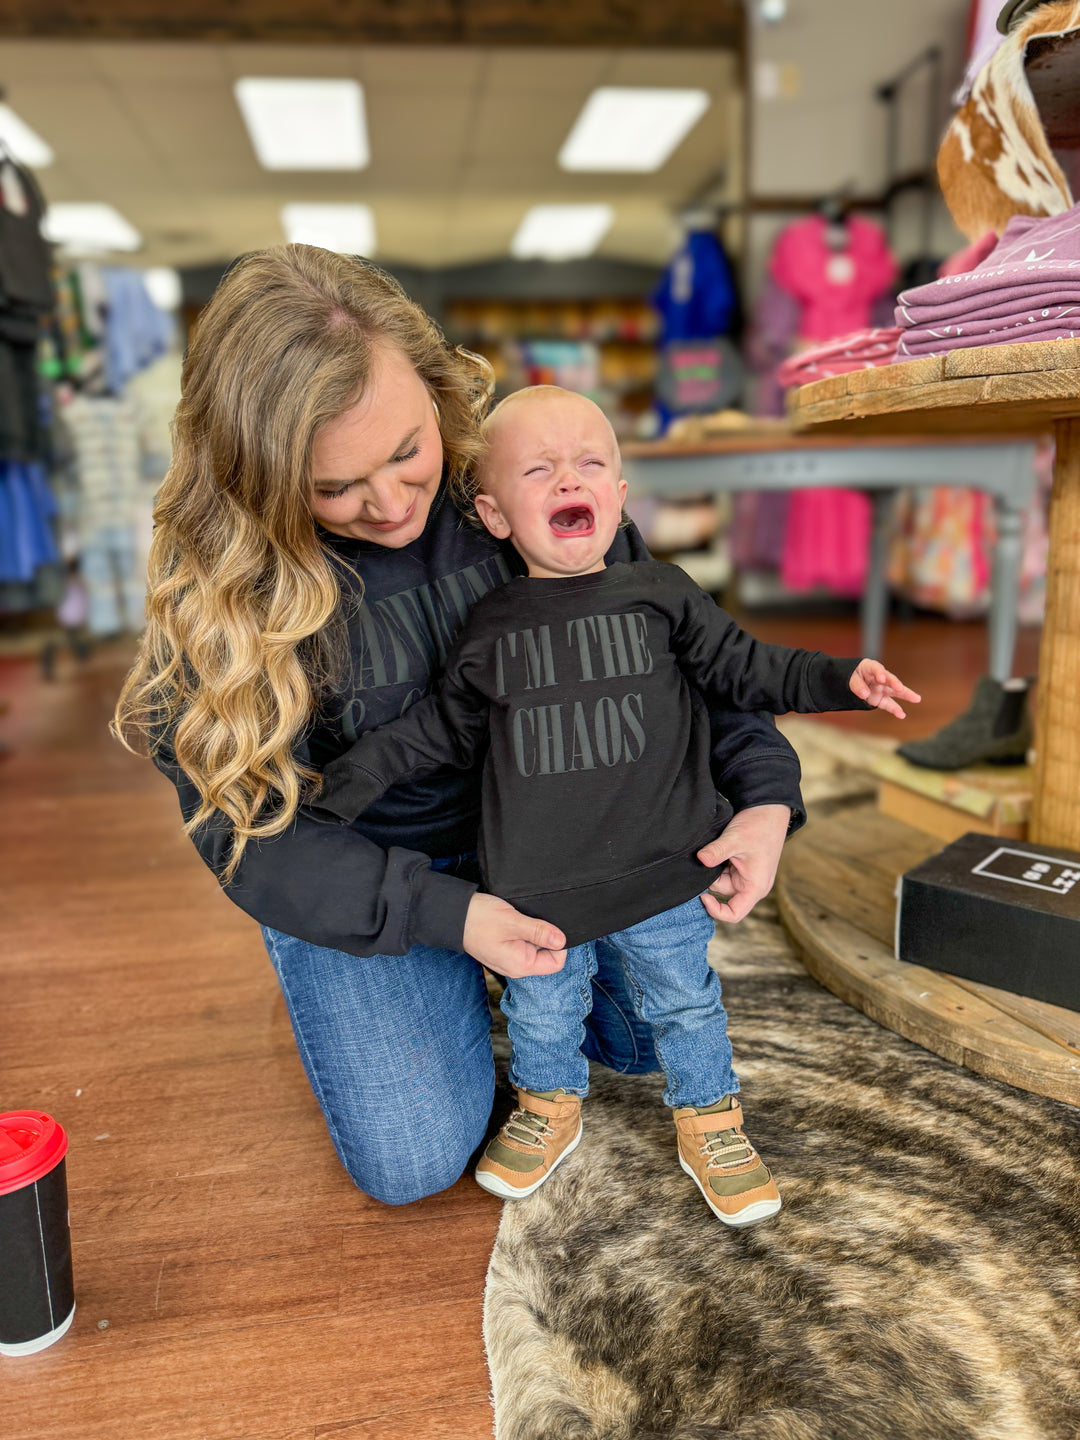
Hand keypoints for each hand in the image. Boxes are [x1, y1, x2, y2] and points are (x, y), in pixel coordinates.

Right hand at [463, 892, 566, 978]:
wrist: (452, 915)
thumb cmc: (479, 919)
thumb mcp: (513, 922)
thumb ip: (539, 932)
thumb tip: (562, 941)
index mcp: (521, 965)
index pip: (556, 963)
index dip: (560, 945)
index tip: (551, 927)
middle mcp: (516, 966)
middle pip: (546, 955)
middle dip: (546, 937)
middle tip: (533, 919)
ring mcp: (509, 958)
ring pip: (534, 947)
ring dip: (534, 932)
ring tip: (522, 919)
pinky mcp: (504, 949)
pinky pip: (523, 942)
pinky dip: (524, 931)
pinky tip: (515, 920)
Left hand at [697, 803, 790, 924]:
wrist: (769, 809)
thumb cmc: (759, 826)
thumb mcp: (735, 839)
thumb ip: (716, 852)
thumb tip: (699, 859)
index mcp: (755, 887)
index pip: (734, 914)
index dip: (715, 910)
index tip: (702, 895)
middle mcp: (752, 885)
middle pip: (723, 893)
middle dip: (711, 878)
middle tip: (708, 858)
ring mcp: (747, 876)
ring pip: (721, 881)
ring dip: (714, 868)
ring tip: (717, 849)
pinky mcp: (742, 867)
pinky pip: (724, 871)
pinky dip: (717, 862)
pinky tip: (718, 849)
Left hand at [849, 659, 921, 718]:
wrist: (850, 681)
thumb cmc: (851, 675)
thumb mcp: (850, 677)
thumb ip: (857, 685)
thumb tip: (865, 694)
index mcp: (871, 667)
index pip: (877, 669)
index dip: (879, 673)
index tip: (881, 678)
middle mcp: (880, 678)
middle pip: (890, 680)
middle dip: (895, 683)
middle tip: (899, 687)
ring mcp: (881, 688)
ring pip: (895, 692)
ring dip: (905, 695)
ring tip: (917, 699)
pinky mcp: (880, 699)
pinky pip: (888, 704)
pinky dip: (895, 709)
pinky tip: (902, 715)